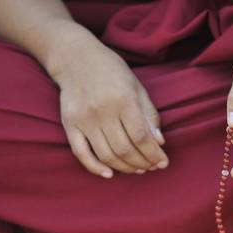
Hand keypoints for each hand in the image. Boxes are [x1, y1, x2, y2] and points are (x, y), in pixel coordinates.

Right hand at [47, 25, 167, 177]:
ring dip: (125, 168)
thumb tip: (160, 143)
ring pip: (106, 155)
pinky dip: (95, 168)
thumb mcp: (137, 87)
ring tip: (137, 169)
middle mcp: (103, 111)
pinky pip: (81, 153)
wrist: (75, 58)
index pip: (141, 137)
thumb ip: (149, 114)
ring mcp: (84, 119)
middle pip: (125, 149)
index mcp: (123, 100)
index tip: (163, 162)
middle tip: (151, 167)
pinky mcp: (70, 124)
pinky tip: (109, 174)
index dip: (154, 154)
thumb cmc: (112, 72)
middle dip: (142, 163)